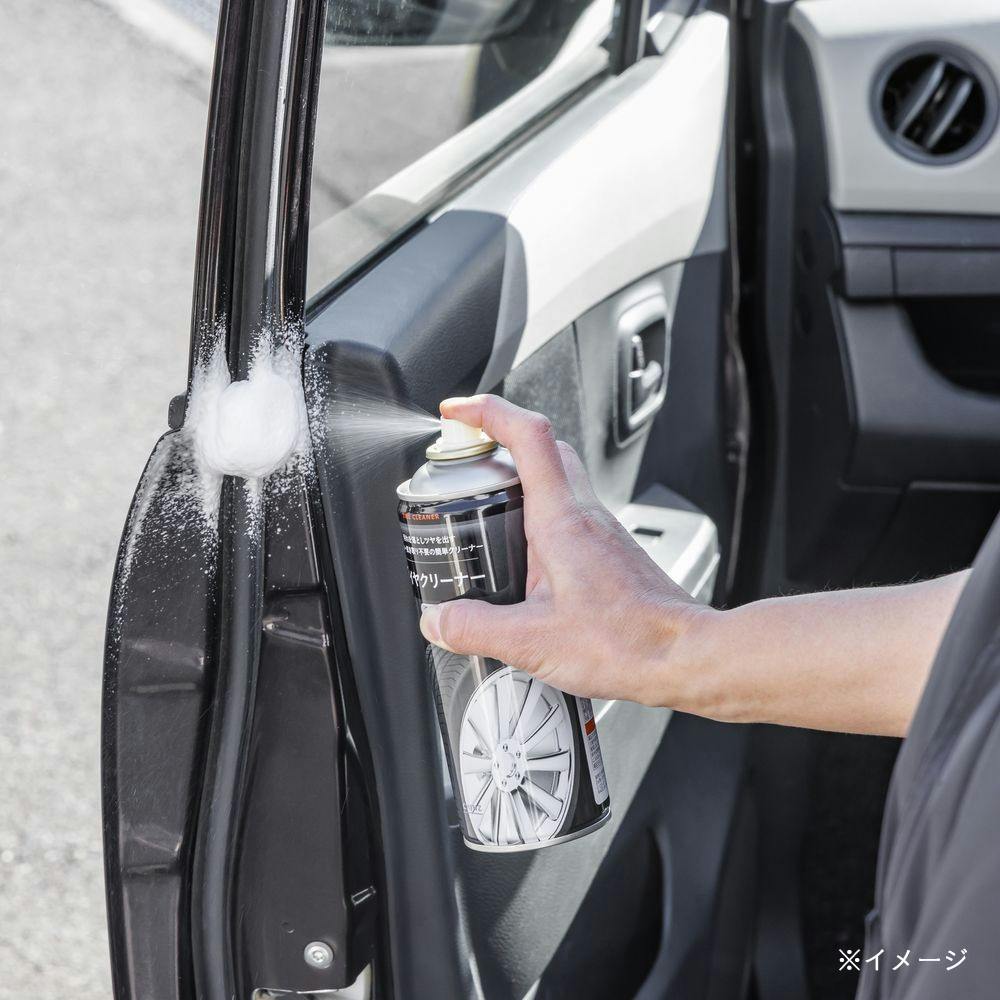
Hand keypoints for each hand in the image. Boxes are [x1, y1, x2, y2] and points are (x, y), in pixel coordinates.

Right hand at [418, 395, 709, 707]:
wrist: (683, 655)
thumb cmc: (629, 641)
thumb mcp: (533, 641)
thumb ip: (476, 628)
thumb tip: (437, 620)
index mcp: (561, 519)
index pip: (527, 435)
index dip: (487, 412)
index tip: (456, 412)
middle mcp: (584, 514)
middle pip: (542, 447)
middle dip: (497, 442)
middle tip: (464, 461)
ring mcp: (599, 530)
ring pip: (556, 478)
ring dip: (518, 479)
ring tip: (483, 510)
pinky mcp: (607, 551)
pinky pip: (567, 512)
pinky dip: (536, 515)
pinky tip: (521, 558)